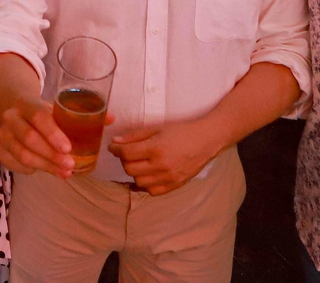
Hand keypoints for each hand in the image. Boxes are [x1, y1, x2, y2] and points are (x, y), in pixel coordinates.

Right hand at [0, 97, 78, 177]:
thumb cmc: (41, 115)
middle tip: (70, 164)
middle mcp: (10, 118)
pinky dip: (32, 170)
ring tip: (64, 172)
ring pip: (22, 155)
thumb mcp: (54, 110)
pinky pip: (16, 165)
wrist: (15, 112)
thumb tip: (107, 123)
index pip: (38, 117)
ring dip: (45, 166)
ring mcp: (2, 135)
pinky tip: (46, 169)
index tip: (68, 148)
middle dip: (51, 155)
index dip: (53, 134)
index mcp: (25, 103)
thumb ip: (75, 118)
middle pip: (29, 139)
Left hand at [109, 121, 224, 194]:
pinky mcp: (175, 186)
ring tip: (140, 162)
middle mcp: (162, 166)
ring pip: (138, 181)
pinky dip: (146, 183)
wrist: (206, 141)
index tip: (113, 146)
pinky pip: (152, 191)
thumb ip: (135, 136)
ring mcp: (169, 178)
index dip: (115, 149)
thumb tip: (115, 142)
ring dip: (134, 172)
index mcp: (156, 148)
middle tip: (128, 152)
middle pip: (129, 169)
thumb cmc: (181, 132)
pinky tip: (149, 174)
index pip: (126, 153)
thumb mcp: (157, 129)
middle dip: (124, 160)